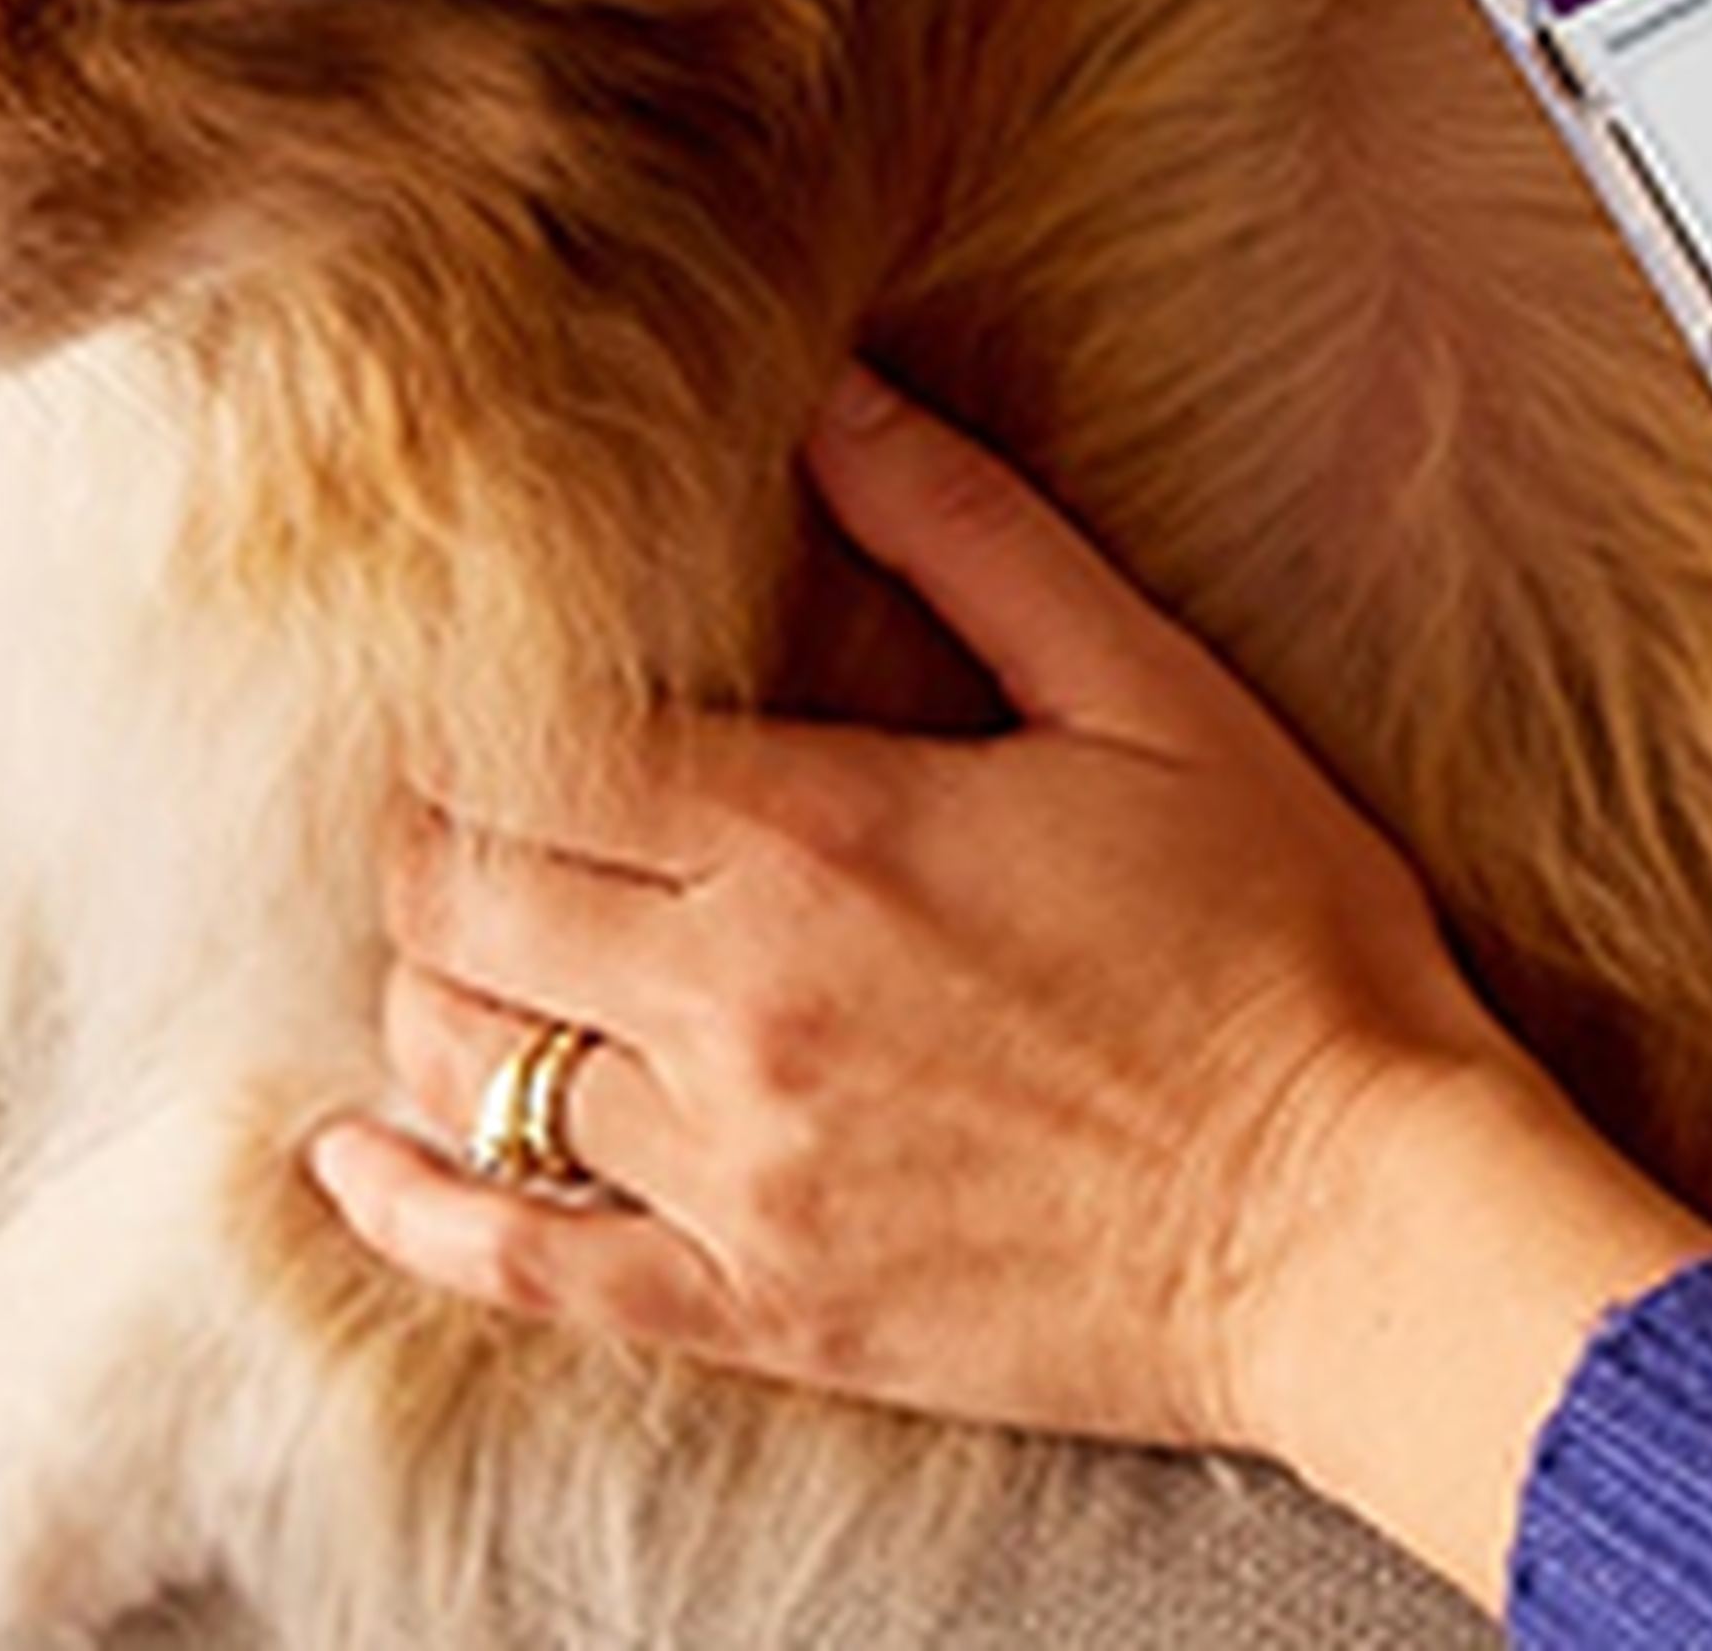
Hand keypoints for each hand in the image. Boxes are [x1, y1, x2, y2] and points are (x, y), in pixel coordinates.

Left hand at [306, 367, 1711, 1601]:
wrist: (1361, 1227)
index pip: (540, 751)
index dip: (468, 710)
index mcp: (819, 837)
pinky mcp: (761, 1311)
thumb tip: (835, 400)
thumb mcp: (1148, 695)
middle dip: (423, 835)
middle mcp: (736, 1007)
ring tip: (443, 938)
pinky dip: (410, 1210)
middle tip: (436, 798)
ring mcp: (734, 1174)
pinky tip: (350, 1160)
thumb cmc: (1287, 950)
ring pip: (468, 1069)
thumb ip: (971, 537)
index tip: (452, 678)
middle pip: (465, 900)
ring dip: (425, 989)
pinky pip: (522, 1270)